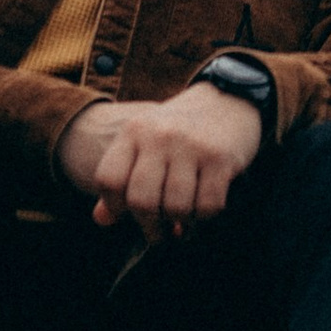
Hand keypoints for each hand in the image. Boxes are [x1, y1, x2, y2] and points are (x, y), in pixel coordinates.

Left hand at [55, 82, 263, 236]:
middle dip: (150, 226)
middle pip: (141, 201)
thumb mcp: (144, 144)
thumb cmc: (179, 133)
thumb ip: (120, 179)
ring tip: (183, 220)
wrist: (229, 99)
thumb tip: (101, 219)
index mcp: (134, 131)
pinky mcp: (220, 158)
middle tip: (159, 231)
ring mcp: (191, 146)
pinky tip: (203, 208)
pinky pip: (207, 207)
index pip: (109, 180)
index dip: (114, 206)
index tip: (129, 212)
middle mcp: (160, 135)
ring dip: (180, 224)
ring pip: (176, 208)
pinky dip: (204, 217)